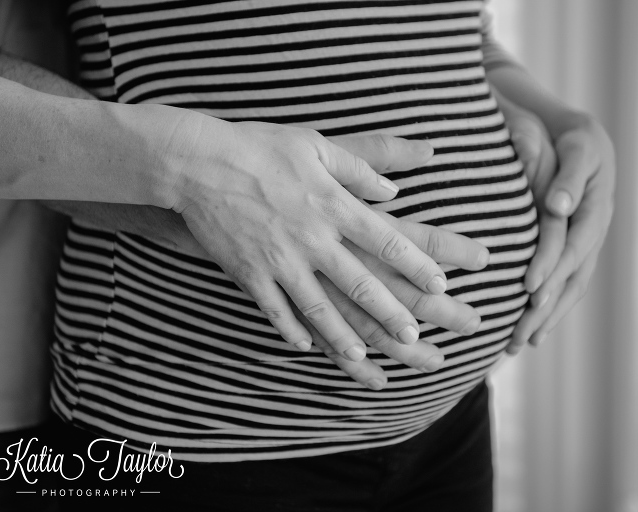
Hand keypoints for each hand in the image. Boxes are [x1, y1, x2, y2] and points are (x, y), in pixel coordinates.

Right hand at [169, 118, 451, 362]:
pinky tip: (305, 347)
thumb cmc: (259, 146)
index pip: (387, 238)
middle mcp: (312, 237)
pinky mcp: (248, 273)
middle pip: (360, 281)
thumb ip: (360, 167)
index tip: (442, 285)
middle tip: (414, 336)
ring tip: (364, 355)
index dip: (416, 264)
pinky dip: (290, 331)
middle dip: (390, 312)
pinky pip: (273, 310)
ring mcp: (279, 259)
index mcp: (333, 203)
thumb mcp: (316, 143)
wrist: (196, 161)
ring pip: (319, 308)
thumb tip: (394, 191)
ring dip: (344, 335)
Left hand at [505, 112, 614, 352]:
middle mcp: (594, 236)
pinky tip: (531, 332)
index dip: (553, 269)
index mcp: (594, 212)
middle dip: (545, 310)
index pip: (573, 247)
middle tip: (517, 336)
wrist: (589, 144)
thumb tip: (557, 207)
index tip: (529, 291)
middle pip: (571, 280)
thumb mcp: (579, 149)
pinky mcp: (577, 254)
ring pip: (569, 290)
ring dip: (545, 320)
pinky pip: (566, 288)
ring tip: (518, 345)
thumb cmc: (578, 142)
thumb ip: (569, 176)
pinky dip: (549, 311)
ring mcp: (588, 248)